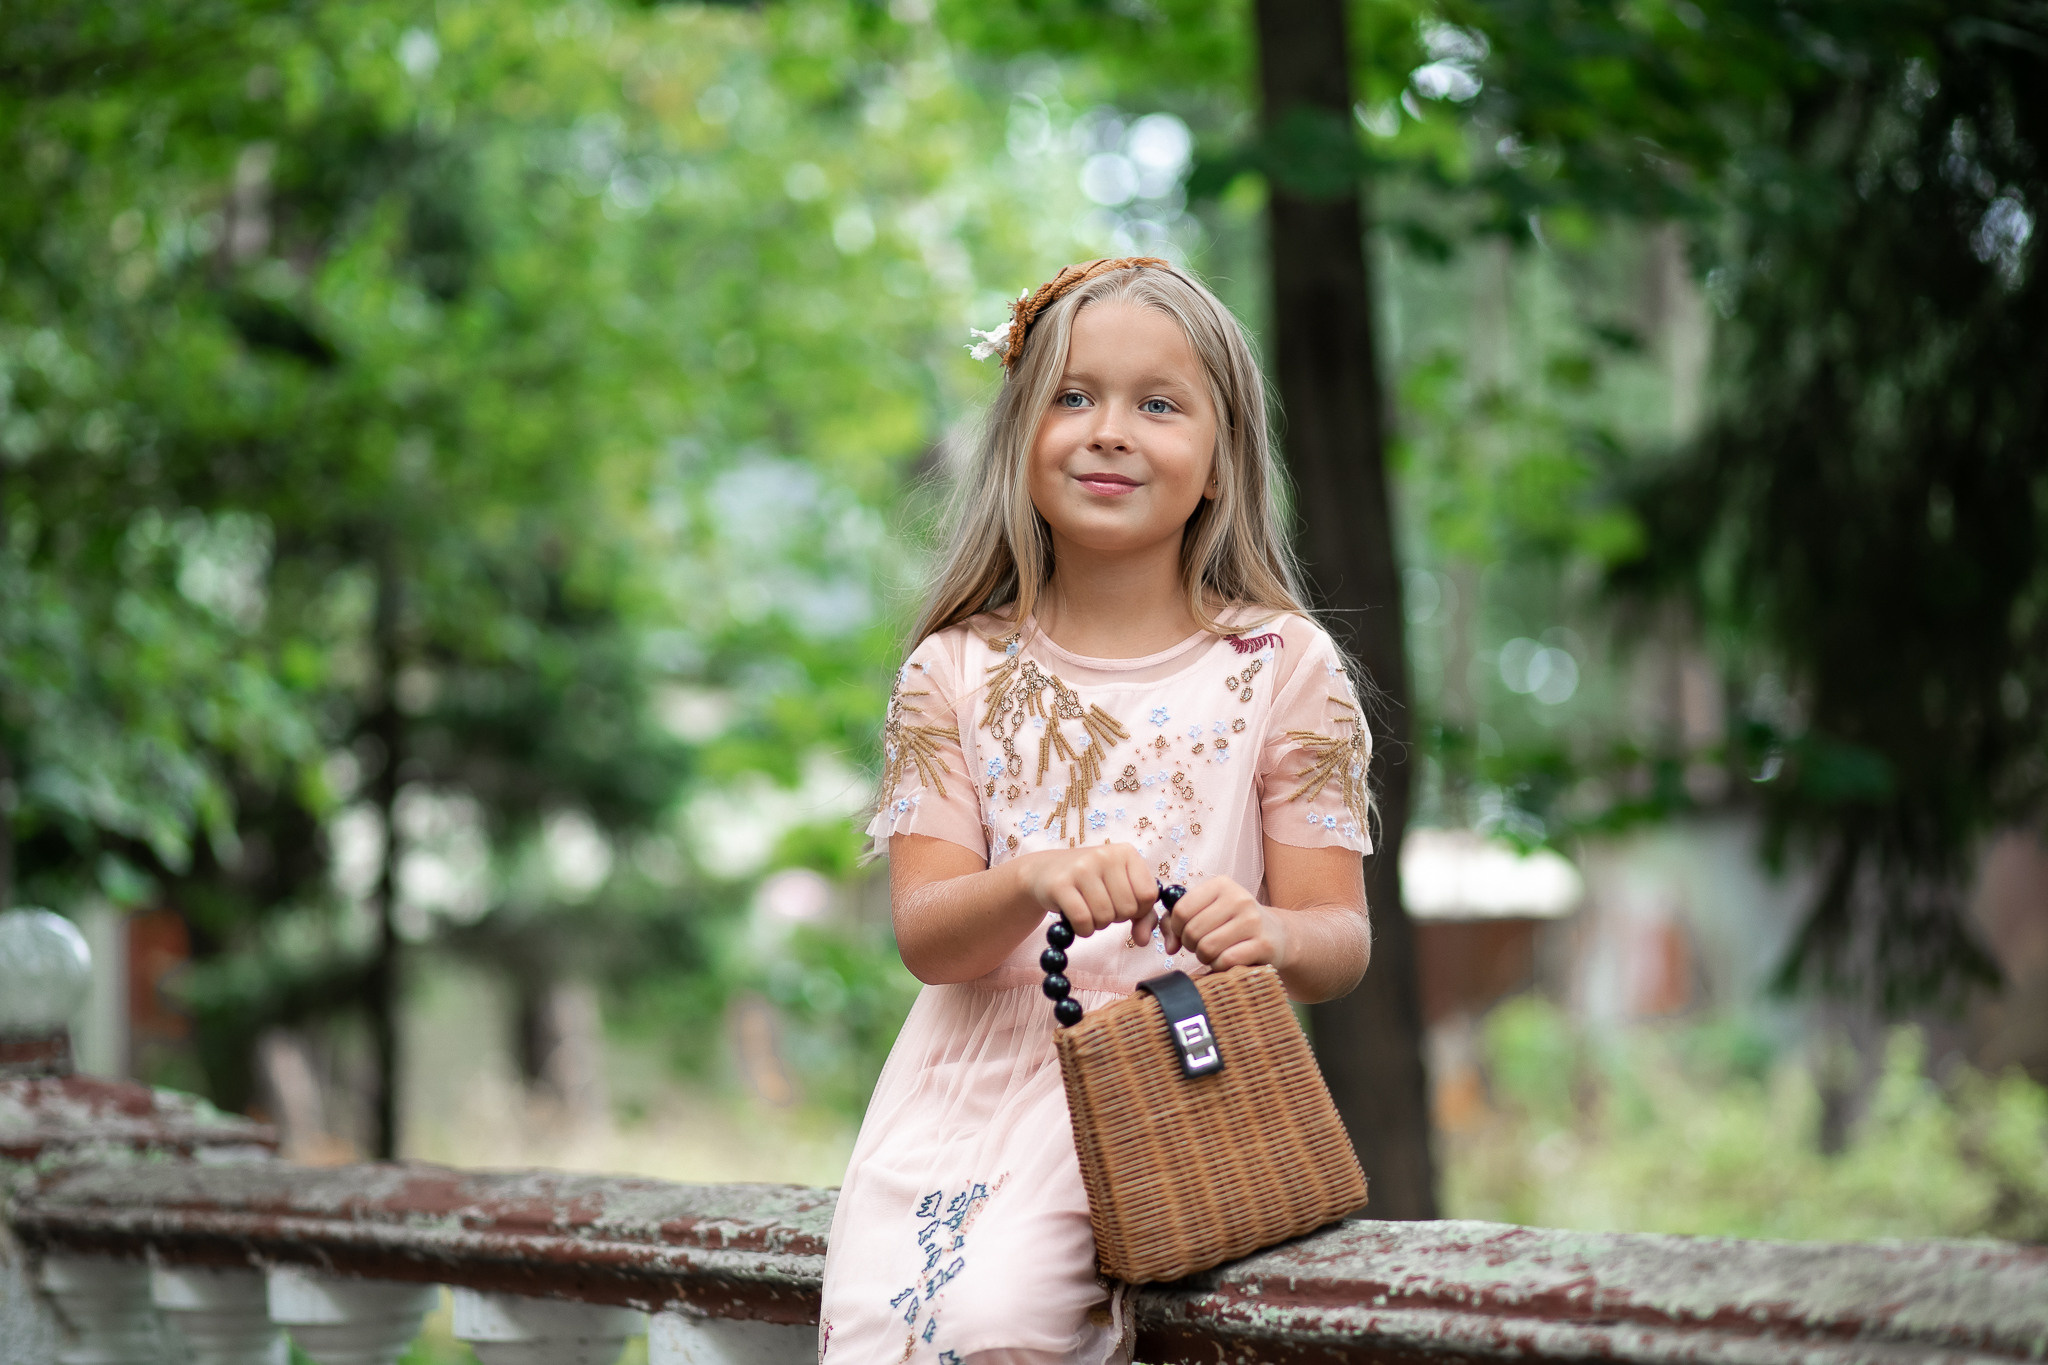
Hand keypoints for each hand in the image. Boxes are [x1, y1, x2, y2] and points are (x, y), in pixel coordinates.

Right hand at [1011, 843, 1158, 939]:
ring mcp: (1081, 868)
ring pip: (1105, 917)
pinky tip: (1078, 922)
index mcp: (1126, 852)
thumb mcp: (1122, 890)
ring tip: (1088, 910)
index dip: (1139, 909)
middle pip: (1127, 908)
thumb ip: (1143, 915)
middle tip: (1101, 906)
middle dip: (1116, 917)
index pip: (1148, 894)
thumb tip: (1144, 941)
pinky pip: (1083, 920)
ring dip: (1098, 924)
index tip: (1123, 904)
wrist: (1045, 871)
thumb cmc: (1092, 883)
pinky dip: (1084, 930)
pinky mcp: (1060, 884)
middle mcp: (1105, 855)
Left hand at [1163, 876, 1291, 971]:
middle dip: (1191, 945)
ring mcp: (1253, 921)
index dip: (1176, 928)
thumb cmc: (1232, 923)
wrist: (1277, 934)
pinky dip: (1219, 966)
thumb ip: (1176, 923)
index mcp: (1221, 885)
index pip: (1181, 909)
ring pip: (1207, 948)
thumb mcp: (1207, 912)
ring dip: (1205, 957)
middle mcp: (1239, 898)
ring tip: (1214, 953)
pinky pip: (1225, 961)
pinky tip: (1227, 961)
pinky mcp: (1263, 944)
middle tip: (1201, 946)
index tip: (1184, 933)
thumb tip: (1169, 946)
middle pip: (1193, 931)